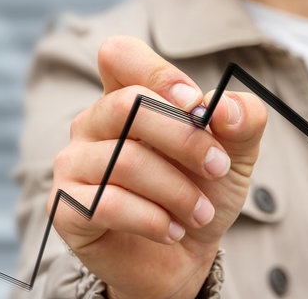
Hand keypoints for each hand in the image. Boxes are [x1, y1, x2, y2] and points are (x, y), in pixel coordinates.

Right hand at [49, 35, 266, 297]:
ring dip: (178, 192)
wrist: (185, 252)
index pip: (119, 54)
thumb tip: (224, 108)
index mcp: (127, 96)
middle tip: (218, 168)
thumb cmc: (202, 190)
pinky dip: (154, 220)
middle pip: (126, 106)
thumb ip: (242, 120)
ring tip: (200, 213)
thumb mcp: (235, 153)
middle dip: (185, 140)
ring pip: (126, 161)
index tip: (197, 107)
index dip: (160, 74)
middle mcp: (93, 123)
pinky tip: (173, 231)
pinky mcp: (66, 207)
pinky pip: (108, 204)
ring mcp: (74, 164)